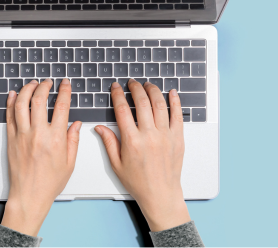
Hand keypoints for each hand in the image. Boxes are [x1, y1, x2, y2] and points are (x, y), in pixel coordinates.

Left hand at [1, 79, 80, 235]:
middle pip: (39, 100)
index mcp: (56, 139)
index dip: (64, 91)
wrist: (29, 195)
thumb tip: (76, 124)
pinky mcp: (11, 139)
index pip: (61, 107)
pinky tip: (15, 94)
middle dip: (44, 86)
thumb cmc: (49, 183)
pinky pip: (9, 116)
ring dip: (27, 90)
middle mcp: (38, 134)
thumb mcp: (69, 162)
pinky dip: (11, 102)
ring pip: (22, 104)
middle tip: (48, 82)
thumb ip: (73, 140)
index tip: (65, 84)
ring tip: (32, 84)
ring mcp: (22, 136)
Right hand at [94, 80, 190, 231]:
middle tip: (132, 83)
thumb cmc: (139, 182)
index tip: (116, 88)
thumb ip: (109, 142)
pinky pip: (178, 115)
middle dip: (135, 88)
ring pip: (160, 105)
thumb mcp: (117, 164)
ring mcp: (165, 135)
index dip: (118, 95)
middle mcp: (149, 136)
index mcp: (132, 141)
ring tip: (148, 85)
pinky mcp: (178, 138)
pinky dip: (175, 102)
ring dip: (153, 91)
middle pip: (142, 102)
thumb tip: (100, 127)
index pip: (122, 110)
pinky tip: (172, 93)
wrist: (160, 194)